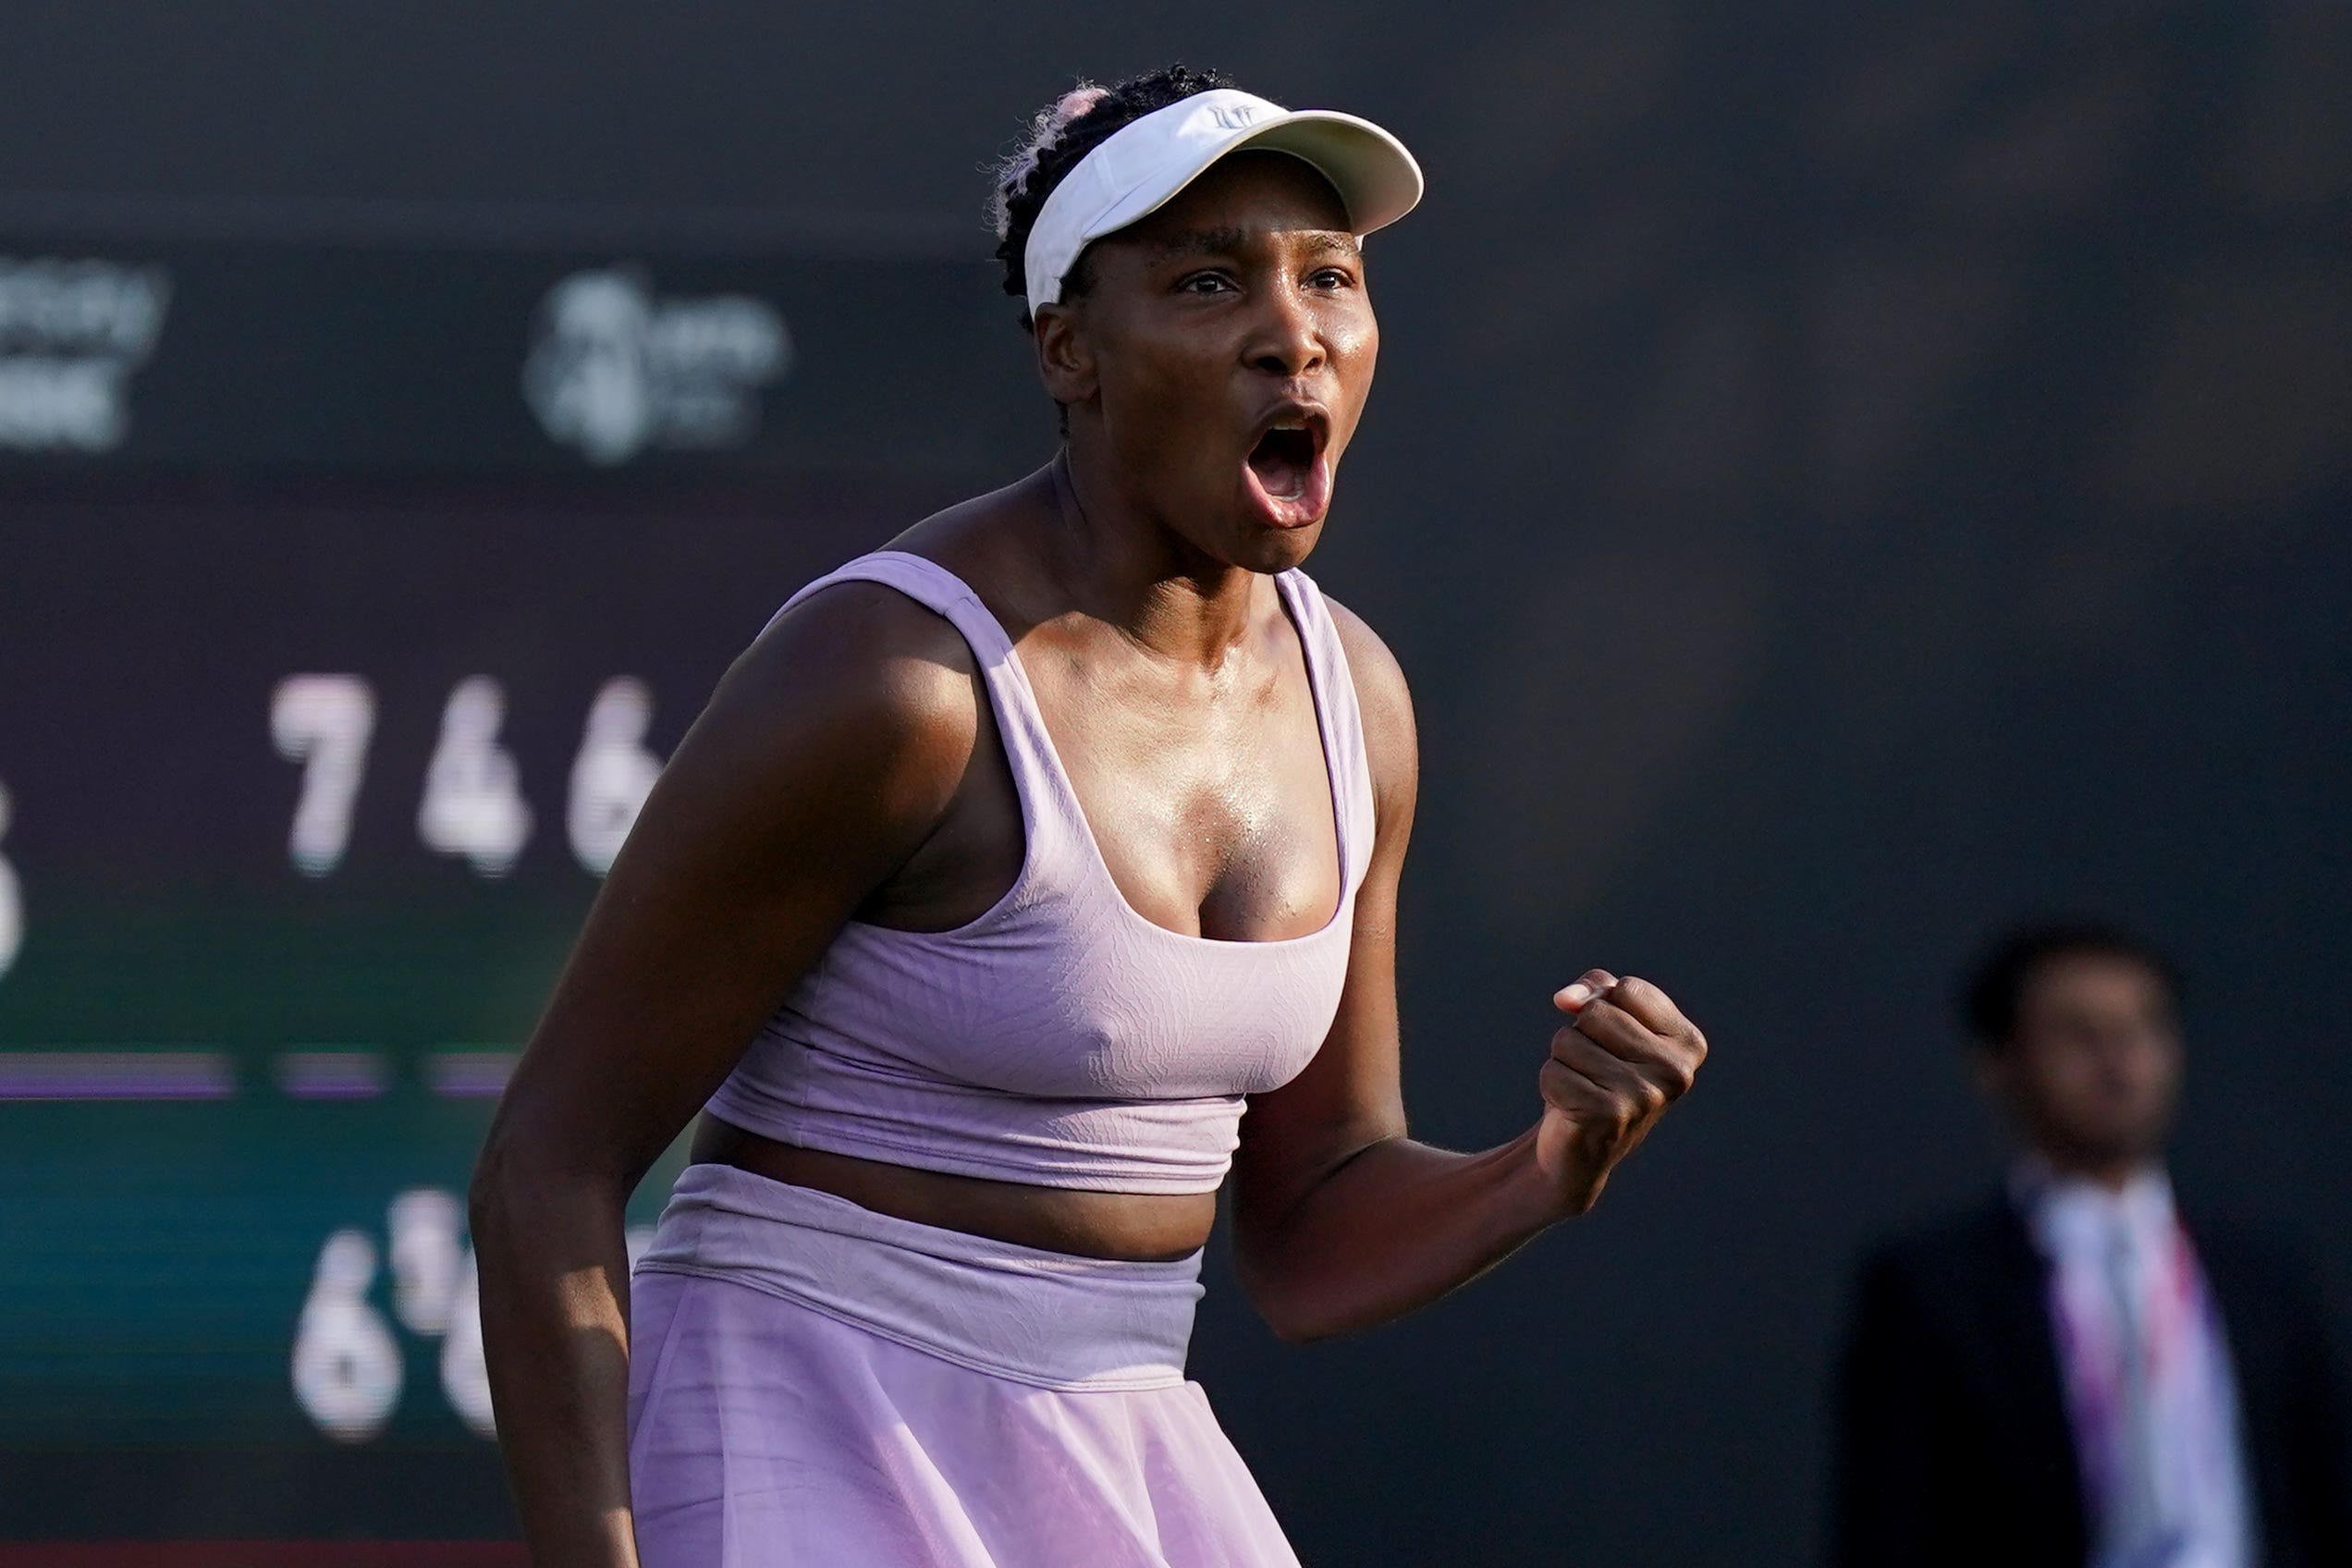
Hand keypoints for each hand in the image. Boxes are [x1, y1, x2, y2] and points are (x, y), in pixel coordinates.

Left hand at [1531, 969, 1706, 1216]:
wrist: (1580, 1147)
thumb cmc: (1595, 1074)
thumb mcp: (1606, 1020)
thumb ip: (1595, 989)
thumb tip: (1566, 998)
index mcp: (1688, 1043)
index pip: (1627, 990)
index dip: (1603, 1007)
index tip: (1611, 1040)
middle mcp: (1677, 1071)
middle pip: (1595, 1013)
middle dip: (1580, 1035)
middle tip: (1594, 1071)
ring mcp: (1645, 1096)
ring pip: (1568, 1040)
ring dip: (1563, 1061)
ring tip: (1584, 1088)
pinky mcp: (1609, 1116)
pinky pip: (1553, 1071)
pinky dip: (1551, 1086)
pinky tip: (1572, 1108)